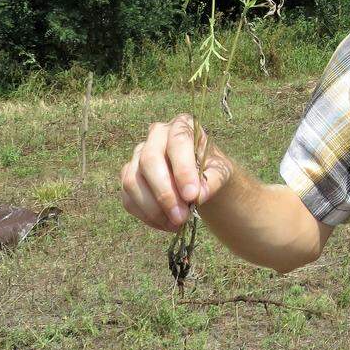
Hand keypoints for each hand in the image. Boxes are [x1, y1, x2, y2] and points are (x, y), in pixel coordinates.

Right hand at [119, 113, 232, 232]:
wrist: (200, 179)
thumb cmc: (211, 170)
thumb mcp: (221, 172)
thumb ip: (212, 181)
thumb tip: (199, 196)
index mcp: (182, 125)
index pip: (178, 141)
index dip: (183, 170)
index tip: (192, 196)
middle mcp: (156, 135)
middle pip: (150, 161)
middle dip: (165, 193)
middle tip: (181, 217)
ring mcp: (137, 155)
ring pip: (133, 181)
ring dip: (153, 209)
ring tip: (176, 224)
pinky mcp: (128, 176)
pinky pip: (128, 198)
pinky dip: (146, 216)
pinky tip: (166, 224)